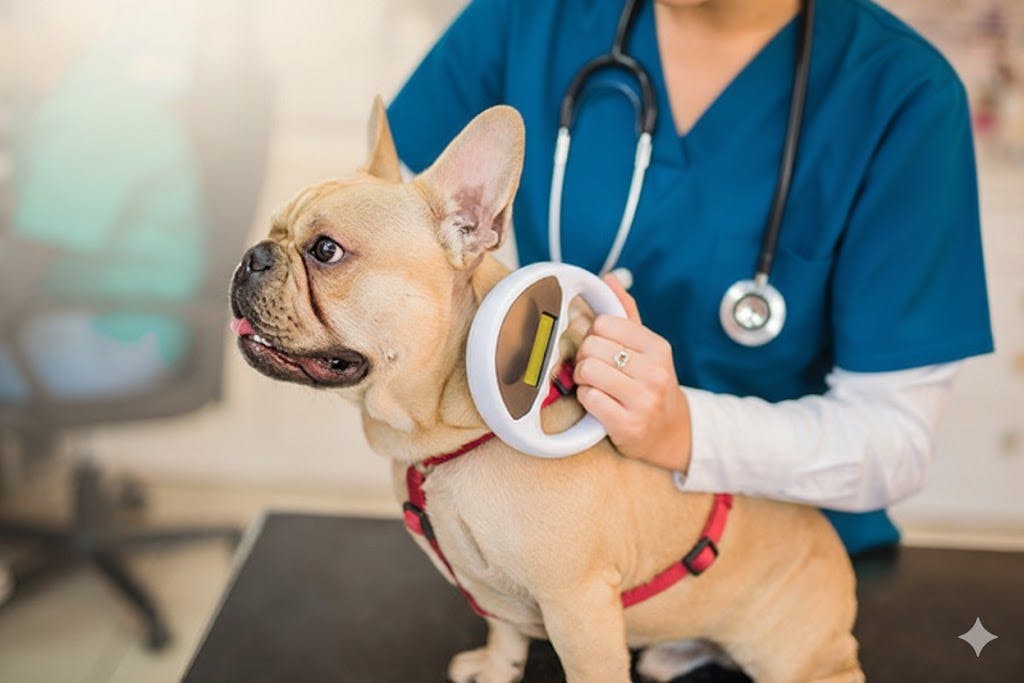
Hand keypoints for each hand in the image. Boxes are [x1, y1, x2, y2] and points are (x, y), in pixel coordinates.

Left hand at [572, 273, 692, 472]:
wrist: (669, 432)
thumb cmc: (650, 384)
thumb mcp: (647, 348)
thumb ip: (627, 313)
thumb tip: (610, 278)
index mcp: (658, 347)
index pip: (604, 323)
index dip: (594, 335)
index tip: (600, 349)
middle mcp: (655, 372)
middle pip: (591, 347)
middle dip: (584, 358)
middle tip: (592, 369)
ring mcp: (644, 400)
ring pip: (588, 371)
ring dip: (582, 379)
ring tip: (594, 385)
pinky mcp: (629, 425)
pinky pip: (588, 398)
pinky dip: (586, 401)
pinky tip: (599, 404)